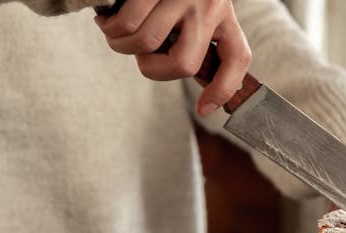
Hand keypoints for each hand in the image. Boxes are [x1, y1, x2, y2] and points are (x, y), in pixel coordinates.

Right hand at [95, 0, 251, 116]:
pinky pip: (127, 20)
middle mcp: (210, 4)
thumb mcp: (197, 6)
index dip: (223, 90)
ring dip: (122, 45)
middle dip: (152, 69)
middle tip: (137, 55)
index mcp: (225, 15)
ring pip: (148, 42)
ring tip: (115, 33)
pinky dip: (111, 27)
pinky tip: (107, 18)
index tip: (203, 109)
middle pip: (182, 65)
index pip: (237, 58)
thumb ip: (194, 37)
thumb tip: (185, 83)